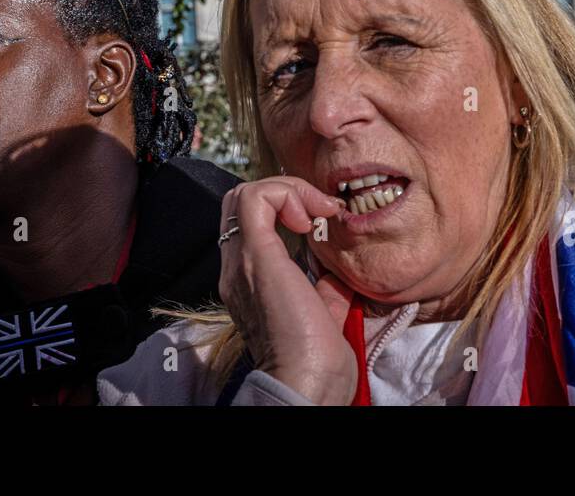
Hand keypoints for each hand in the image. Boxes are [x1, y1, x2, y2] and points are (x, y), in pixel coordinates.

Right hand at [217, 176, 355, 404]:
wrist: (305, 384)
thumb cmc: (316, 361)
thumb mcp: (322, 313)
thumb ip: (324, 290)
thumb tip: (337, 273)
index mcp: (250, 281)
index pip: (249, 222)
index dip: (284, 207)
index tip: (321, 224)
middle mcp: (237, 267)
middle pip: (239, 201)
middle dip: (283, 192)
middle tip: (317, 212)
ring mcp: (241, 261)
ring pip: (244, 193)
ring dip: (286, 191)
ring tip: (315, 213)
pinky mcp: (256, 256)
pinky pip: (255, 198)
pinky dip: (286, 195)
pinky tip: (310, 219)